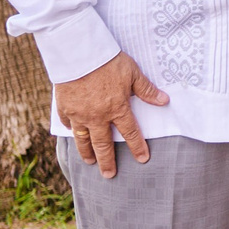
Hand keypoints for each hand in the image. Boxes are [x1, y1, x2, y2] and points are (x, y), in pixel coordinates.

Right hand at [53, 52, 169, 177]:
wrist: (77, 53)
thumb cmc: (107, 60)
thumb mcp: (132, 72)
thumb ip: (146, 89)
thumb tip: (164, 100)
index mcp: (117, 108)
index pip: (130, 133)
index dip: (138, 147)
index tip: (142, 159)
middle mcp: (98, 116)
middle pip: (103, 144)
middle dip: (107, 161)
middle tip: (109, 174)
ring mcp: (79, 114)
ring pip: (83, 139)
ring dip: (87, 152)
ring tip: (90, 162)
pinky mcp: (64, 107)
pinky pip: (68, 123)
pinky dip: (71, 130)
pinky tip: (74, 135)